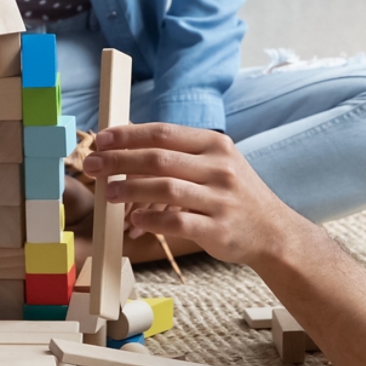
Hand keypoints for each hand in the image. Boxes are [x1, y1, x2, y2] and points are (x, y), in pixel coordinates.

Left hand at [83, 123, 308, 266]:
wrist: (273, 232)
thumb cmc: (234, 195)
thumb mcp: (216, 163)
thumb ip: (180, 154)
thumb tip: (128, 146)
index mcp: (215, 145)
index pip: (163, 133)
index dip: (128, 134)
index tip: (101, 139)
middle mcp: (219, 167)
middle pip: (158, 158)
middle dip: (119, 159)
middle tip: (92, 165)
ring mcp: (220, 199)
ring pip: (164, 188)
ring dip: (130, 189)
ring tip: (108, 193)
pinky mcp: (218, 229)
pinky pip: (176, 221)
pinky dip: (151, 220)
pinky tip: (136, 221)